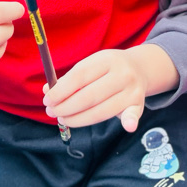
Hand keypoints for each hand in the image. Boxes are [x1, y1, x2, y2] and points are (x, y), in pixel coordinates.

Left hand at [42, 44, 178, 131]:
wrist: (139, 68)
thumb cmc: (107, 69)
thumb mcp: (91, 65)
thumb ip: (70, 78)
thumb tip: (48, 91)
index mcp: (107, 59)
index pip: (79, 76)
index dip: (60, 91)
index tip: (47, 100)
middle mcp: (122, 73)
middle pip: (88, 96)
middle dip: (65, 108)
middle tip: (52, 112)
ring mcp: (132, 89)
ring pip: (101, 111)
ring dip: (77, 119)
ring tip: (63, 118)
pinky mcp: (138, 104)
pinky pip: (133, 114)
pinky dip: (130, 121)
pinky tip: (127, 127)